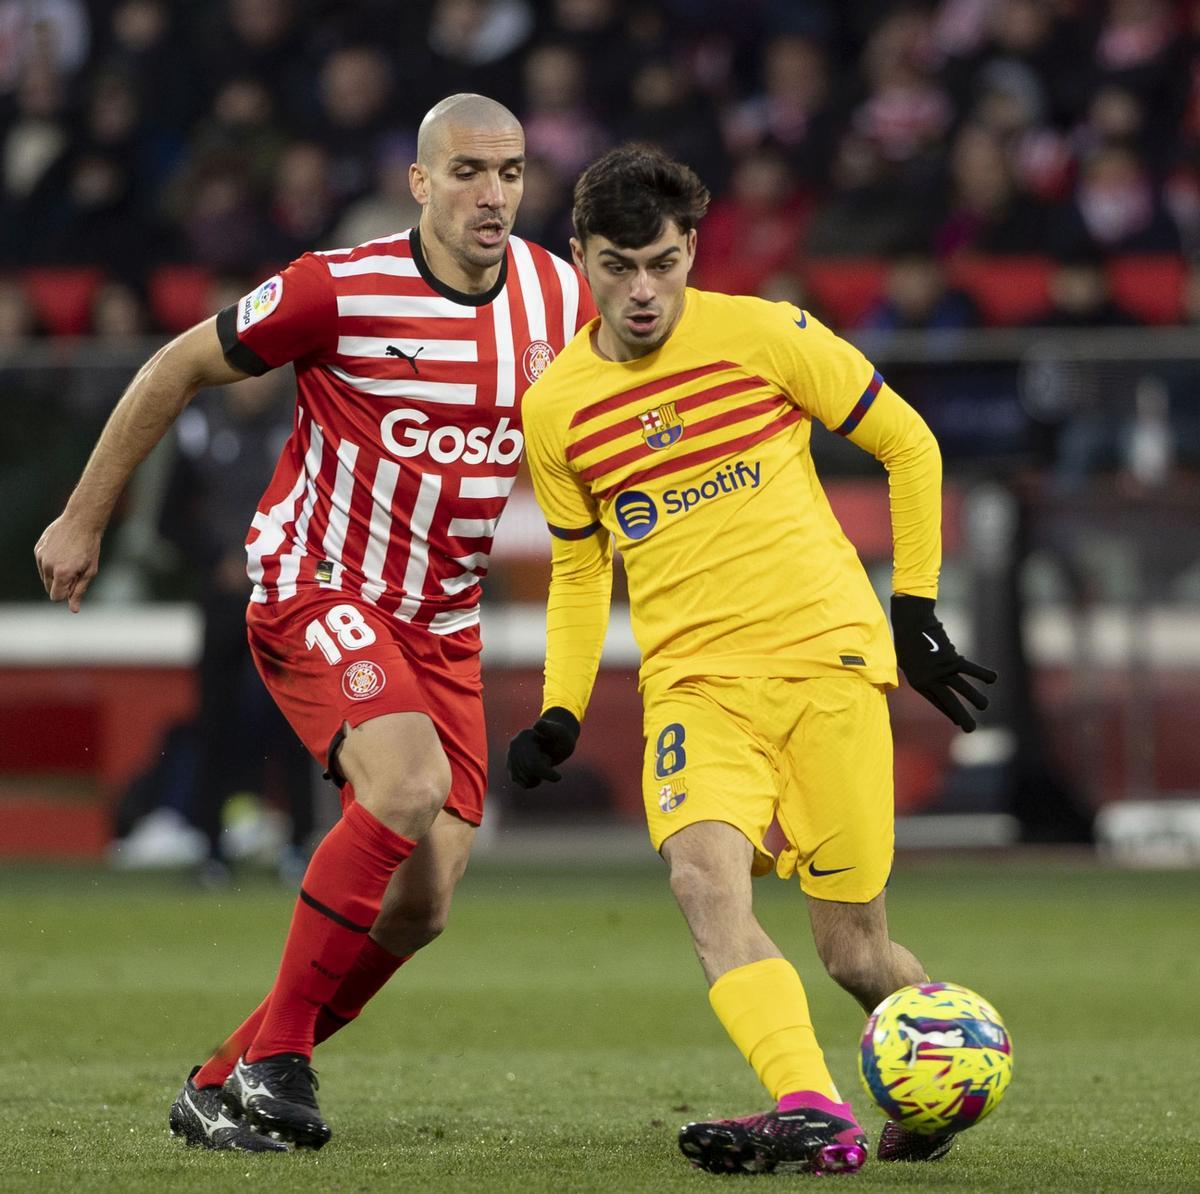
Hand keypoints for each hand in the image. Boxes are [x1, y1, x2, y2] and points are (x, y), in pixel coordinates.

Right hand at [34, 514, 102, 612]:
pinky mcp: (37, 549)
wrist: (81, 521)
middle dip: (61, 584)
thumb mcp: (90, 571)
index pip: (56, 597)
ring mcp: (40, 557)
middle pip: (50, 588)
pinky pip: (42, 564)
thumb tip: (73, 609)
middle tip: (75, 570)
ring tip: (70, 559)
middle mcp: (48, 566)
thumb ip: (79, 591)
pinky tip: (62, 552)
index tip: (75, 584)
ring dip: (55, 574)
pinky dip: (50, 563)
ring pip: (45, 577)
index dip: (67, 594)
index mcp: (62, 574)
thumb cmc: (90, 547)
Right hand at [506, 707, 580, 787]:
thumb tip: (537, 725)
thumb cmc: (560, 738)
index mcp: (524, 737)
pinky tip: (538, 772)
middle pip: (529, 772)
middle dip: (544, 772)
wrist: (555, 741)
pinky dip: (533, 782)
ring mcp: (511, 756)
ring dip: (538, 776)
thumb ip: (549, 729)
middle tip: (549, 759)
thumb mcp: (559, 733)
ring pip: (525, 780)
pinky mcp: (511, 767)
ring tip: (543, 763)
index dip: (546, 772)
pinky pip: (523, 783)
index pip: (532, 763)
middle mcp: (514, 746)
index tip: (559, 777)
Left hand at [891, 595, 996, 731]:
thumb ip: (918, 671)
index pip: (937, 702)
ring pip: (963, 689)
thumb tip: (929, 676)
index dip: (949, 712)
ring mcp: (941, 670)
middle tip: (971, 730)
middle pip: (949, 702)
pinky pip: (971, 670)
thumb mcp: (906, 660)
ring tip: (984, 706)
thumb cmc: (906, 638)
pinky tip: (993, 679)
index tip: (958, 721)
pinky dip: (983, 674)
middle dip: (961, 717)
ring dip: (976, 698)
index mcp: (918, 682)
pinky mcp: (953, 659)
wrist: (910, 622)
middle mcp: (930, 680)